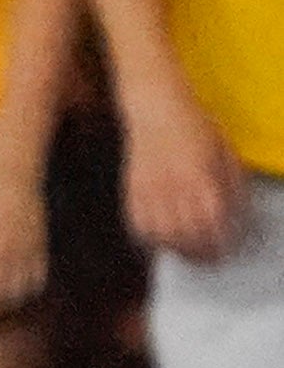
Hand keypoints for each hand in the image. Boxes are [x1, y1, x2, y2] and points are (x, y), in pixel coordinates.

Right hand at [120, 78, 251, 266]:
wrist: (157, 109)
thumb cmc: (195, 126)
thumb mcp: (224, 150)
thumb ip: (231, 183)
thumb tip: (235, 213)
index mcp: (200, 177)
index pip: (210, 223)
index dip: (217, 242)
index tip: (223, 250)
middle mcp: (173, 187)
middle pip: (185, 235)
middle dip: (198, 252)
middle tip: (206, 258)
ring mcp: (149, 191)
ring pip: (160, 236)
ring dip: (174, 249)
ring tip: (185, 252)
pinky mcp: (132, 192)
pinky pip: (139, 226)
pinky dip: (151, 238)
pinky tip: (162, 238)